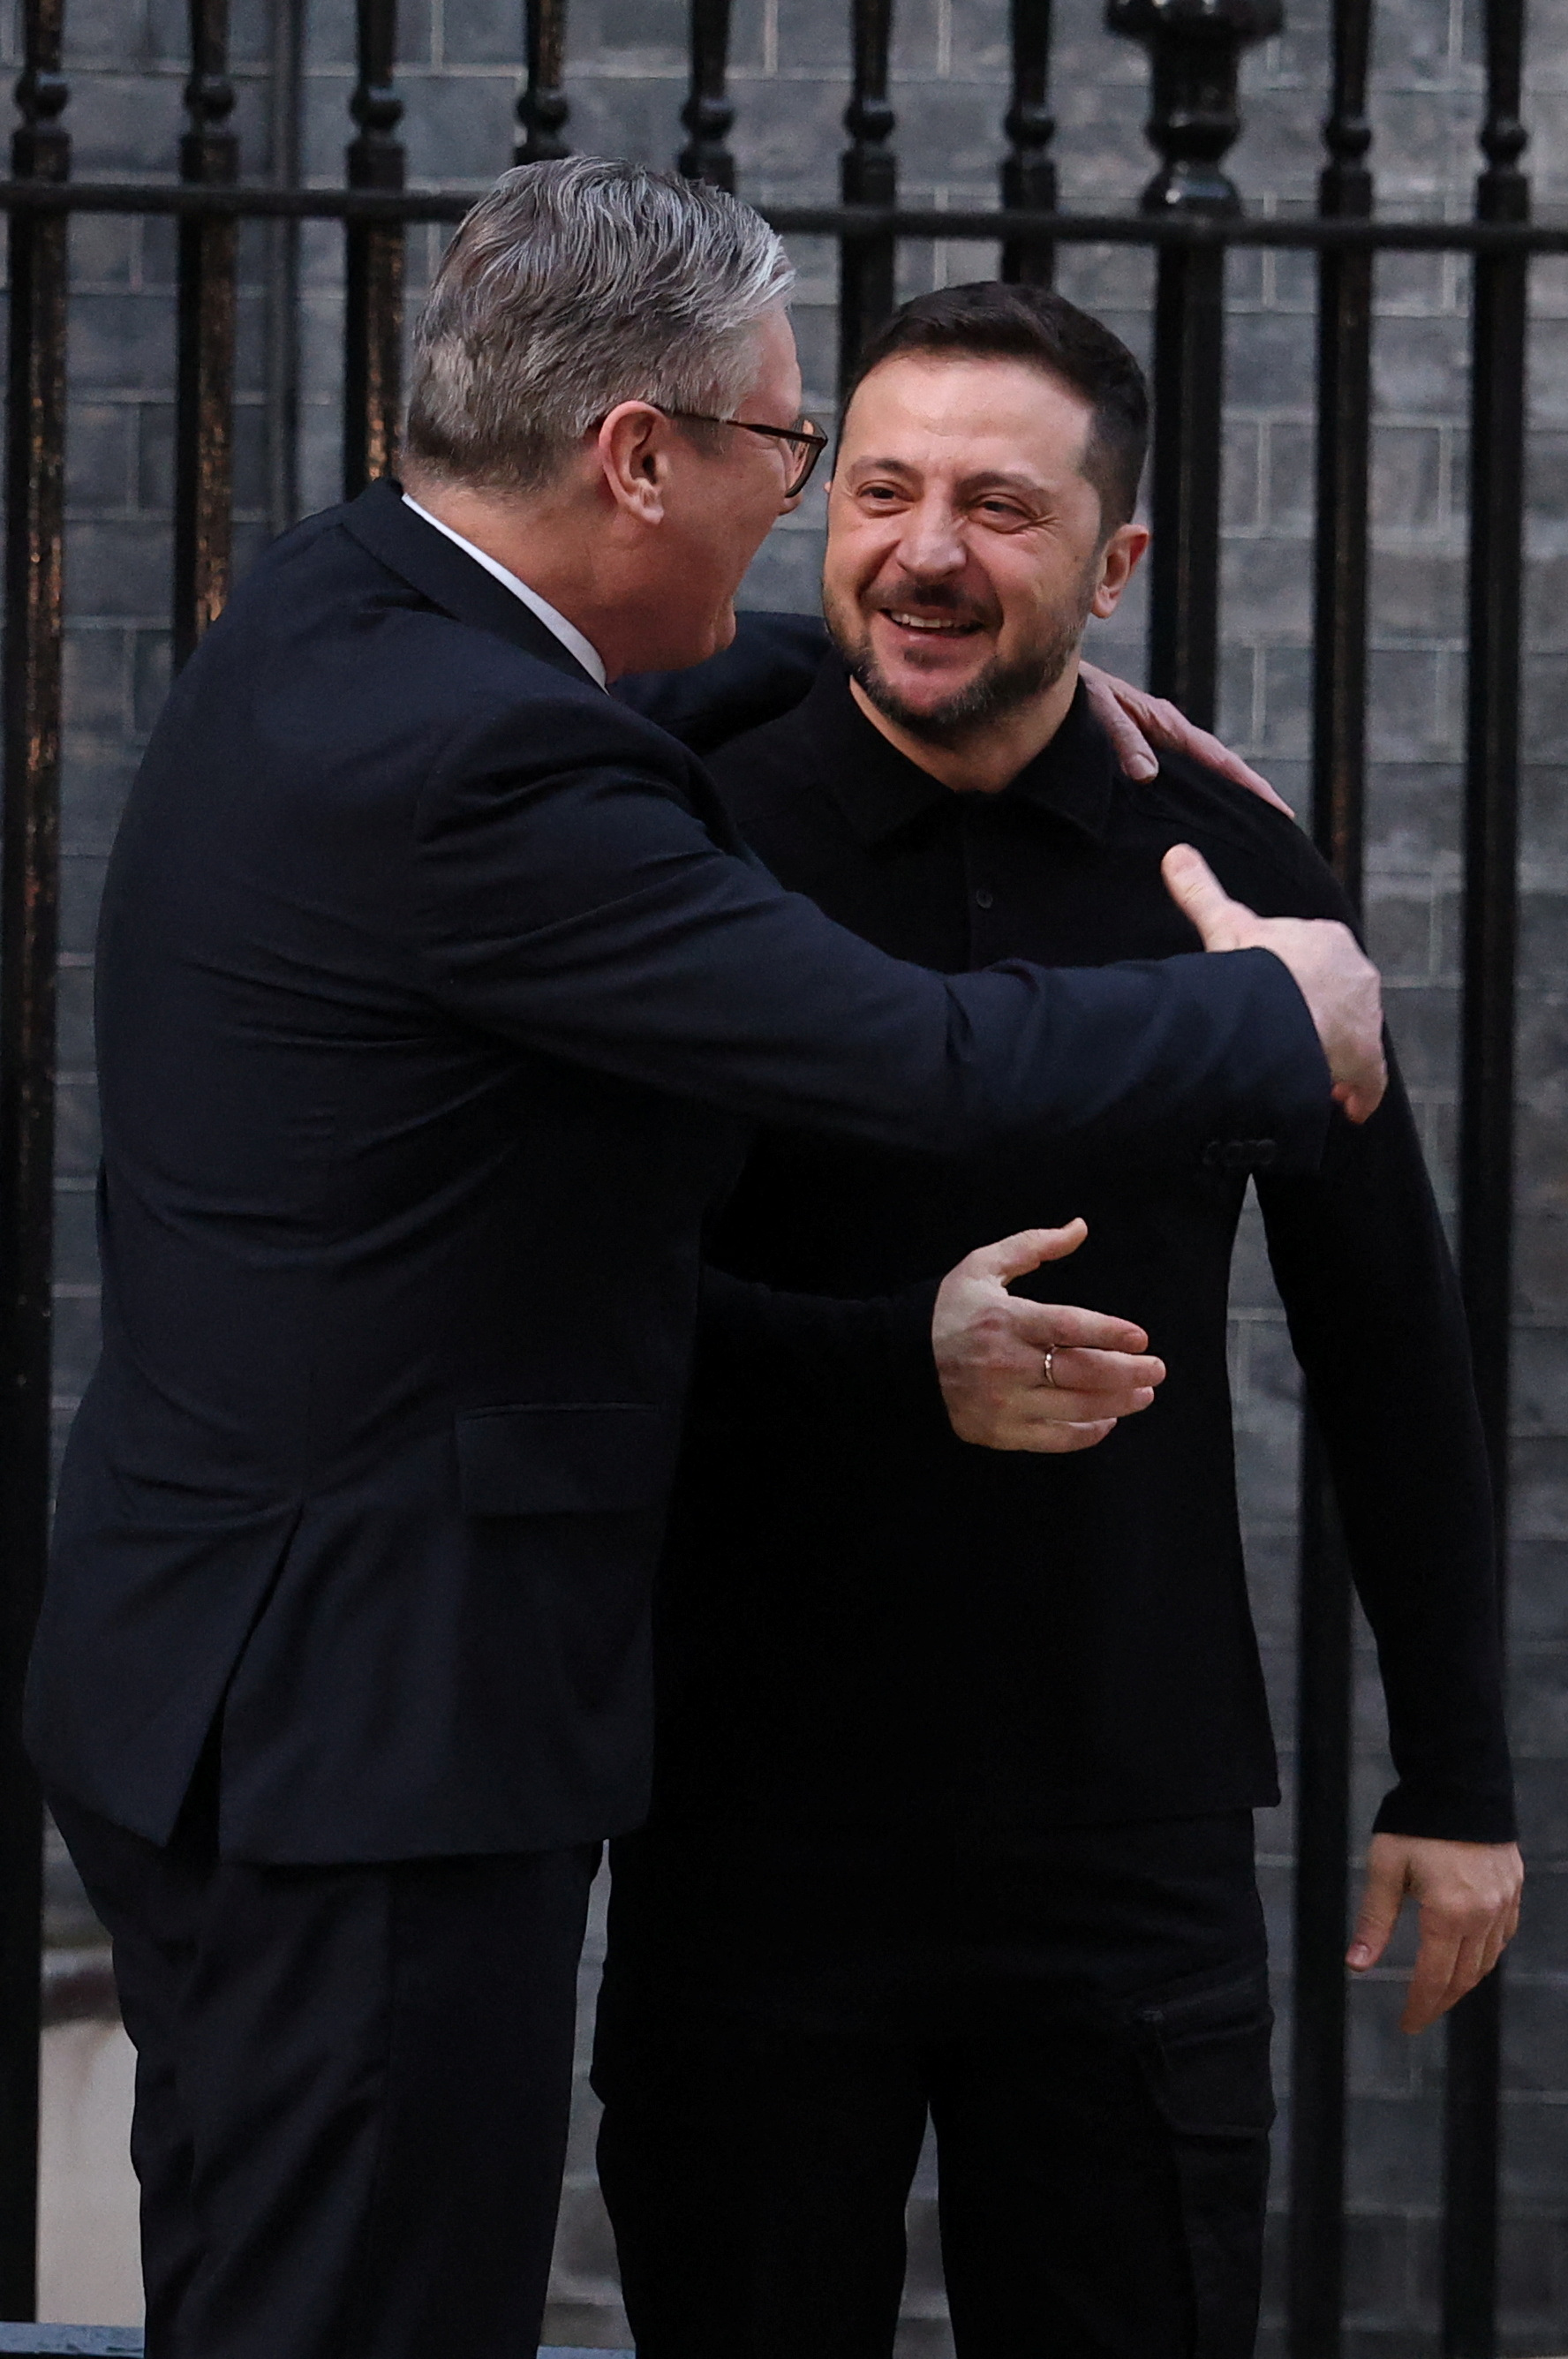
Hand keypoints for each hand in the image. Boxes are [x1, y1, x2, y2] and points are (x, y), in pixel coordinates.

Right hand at [932, 1220, 1164, 1452]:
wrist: (902, 1360)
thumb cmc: (950, 1309)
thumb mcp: (984, 1266)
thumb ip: (1033, 1246)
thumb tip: (1080, 1228)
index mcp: (1006, 1320)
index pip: (1069, 1328)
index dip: (1109, 1332)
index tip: (1139, 1336)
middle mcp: (1006, 1364)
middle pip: (1080, 1372)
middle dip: (1127, 1372)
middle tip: (1157, 1369)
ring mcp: (1003, 1403)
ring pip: (1073, 1408)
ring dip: (1117, 1403)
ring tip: (1144, 1394)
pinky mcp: (998, 1432)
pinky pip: (1053, 1439)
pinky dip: (1086, 1433)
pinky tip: (1107, 1421)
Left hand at [1080, 663, 1293, 816]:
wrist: (1053, 680)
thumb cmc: (1078, 692)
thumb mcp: (1101, 710)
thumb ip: (1124, 739)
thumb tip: (1148, 775)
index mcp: (1169, 724)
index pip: (1222, 761)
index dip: (1252, 786)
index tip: (1280, 811)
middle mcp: (1169, 734)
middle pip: (1219, 770)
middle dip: (1248, 797)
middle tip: (1276, 831)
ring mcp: (1156, 743)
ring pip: (1198, 776)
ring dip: (1220, 800)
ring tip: (1243, 832)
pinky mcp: (1140, 751)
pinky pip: (1174, 778)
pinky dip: (1190, 797)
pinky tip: (1189, 820)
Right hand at [1161, 842, 1386, 1123]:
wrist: (1284, 1004)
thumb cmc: (1257, 964)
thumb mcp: (1225, 923)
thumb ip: (1201, 890)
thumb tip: (1174, 854)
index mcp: (1327, 940)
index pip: (1320, 963)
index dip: (1305, 987)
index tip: (1288, 1005)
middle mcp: (1356, 975)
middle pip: (1341, 1003)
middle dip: (1324, 1023)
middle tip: (1300, 1046)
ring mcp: (1365, 1018)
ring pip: (1353, 1040)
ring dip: (1337, 1059)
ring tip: (1316, 1081)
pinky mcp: (1369, 1059)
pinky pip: (1369, 1082)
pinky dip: (1360, 1095)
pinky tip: (1347, 1109)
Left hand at [1347, 1834, 1522, 2033]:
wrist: (1459, 1782)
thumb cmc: (1414, 1824)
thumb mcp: (1385, 1868)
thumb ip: (1374, 1920)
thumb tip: (1356, 1966)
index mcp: (1448, 1915)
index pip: (1433, 1977)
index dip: (1420, 2005)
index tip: (1407, 2025)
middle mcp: (1483, 1917)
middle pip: (1464, 1977)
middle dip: (1440, 2001)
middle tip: (1421, 2015)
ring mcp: (1504, 1904)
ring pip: (1487, 1960)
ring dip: (1464, 1982)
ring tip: (1441, 1992)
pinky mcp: (1513, 1888)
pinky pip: (1503, 1936)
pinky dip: (1486, 1955)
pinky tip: (1472, 1957)